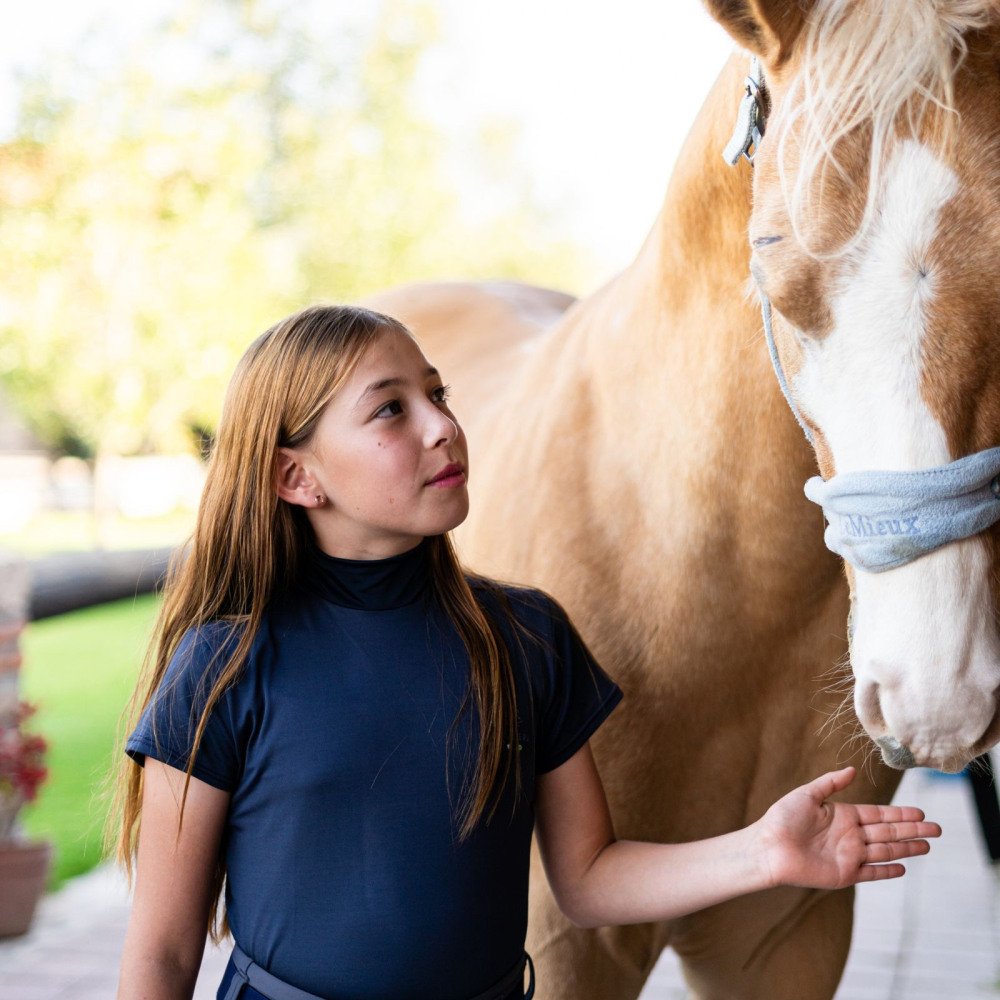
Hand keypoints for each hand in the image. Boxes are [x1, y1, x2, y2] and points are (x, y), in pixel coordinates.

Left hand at [758, 766, 940, 889]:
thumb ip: (830, 783)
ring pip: (885, 851)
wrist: (768, 848)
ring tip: (928, 845)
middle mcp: (850, 836)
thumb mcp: (807, 794)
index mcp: (842, 816)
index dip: (899, 814)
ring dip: (907, 848)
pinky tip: (903, 867)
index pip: (878, 815)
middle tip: (936, 828)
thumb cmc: (782, 819)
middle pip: (888, 832)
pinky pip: (871, 872)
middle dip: (912, 830)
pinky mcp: (844, 874)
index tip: (920, 812)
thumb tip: (852, 769)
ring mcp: (849, 856)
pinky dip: (887, 870)